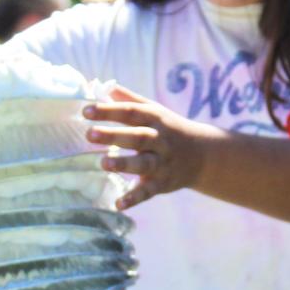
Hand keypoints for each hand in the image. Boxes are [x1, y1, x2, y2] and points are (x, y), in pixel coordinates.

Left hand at [83, 86, 214, 209]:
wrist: (204, 155)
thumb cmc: (169, 130)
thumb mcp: (154, 111)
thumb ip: (128, 100)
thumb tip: (101, 85)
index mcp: (155, 119)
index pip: (130, 112)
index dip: (108, 110)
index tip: (85, 110)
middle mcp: (160, 140)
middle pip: (136, 136)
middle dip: (114, 135)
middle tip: (90, 135)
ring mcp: (162, 163)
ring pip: (143, 163)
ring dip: (124, 164)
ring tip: (104, 163)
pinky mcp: (163, 184)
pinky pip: (148, 192)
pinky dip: (134, 198)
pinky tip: (118, 203)